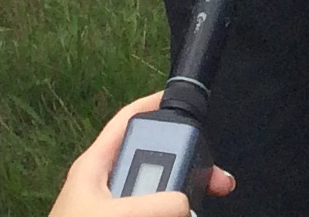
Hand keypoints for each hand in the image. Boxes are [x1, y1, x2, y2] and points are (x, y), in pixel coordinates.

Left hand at [48, 94, 233, 214]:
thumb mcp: (113, 214)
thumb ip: (153, 204)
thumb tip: (185, 204)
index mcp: (96, 166)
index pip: (128, 121)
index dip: (155, 106)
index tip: (184, 104)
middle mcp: (107, 184)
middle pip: (154, 160)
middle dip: (185, 164)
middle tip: (212, 176)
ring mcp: (115, 208)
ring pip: (157, 192)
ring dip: (181, 197)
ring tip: (204, 198)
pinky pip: (154, 212)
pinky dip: (171, 213)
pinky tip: (185, 215)